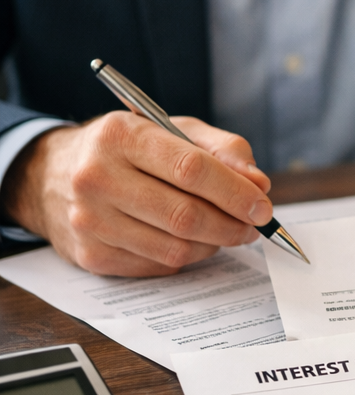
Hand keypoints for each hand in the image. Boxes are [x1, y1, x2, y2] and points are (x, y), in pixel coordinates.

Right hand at [0, 113, 273, 276]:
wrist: (51, 176)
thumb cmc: (126, 150)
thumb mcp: (172, 129)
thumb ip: (222, 149)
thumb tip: (258, 183)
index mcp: (121, 135)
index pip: (191, 169)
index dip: (235, 192)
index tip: (262, 205)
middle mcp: (96, 177)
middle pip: (185, 215)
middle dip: (232, 225)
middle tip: (253, 225)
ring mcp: (88, 220)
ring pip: (175, 247)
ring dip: (214, 244)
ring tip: (226, 231)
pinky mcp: (90, 255)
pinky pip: (158, 265)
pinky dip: (187, 257)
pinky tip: (191, 240)